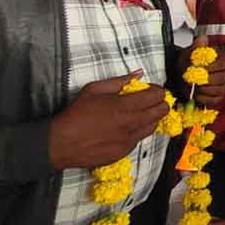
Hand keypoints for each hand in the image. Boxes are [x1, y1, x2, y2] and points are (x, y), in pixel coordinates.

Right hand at [48, 71, 168, 169]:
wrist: (61, 143)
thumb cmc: (76, 114)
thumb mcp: (94, 89)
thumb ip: (119, 80)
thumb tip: (138, 73)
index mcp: (125, 106)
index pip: (157, 96)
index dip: (158, 90)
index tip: (152, 89)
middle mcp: (132, 123)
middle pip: (162, 111)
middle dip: (160, 103)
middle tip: (151, 100)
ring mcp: (130, 139)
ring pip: (154, 126)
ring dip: (151, 117)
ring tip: (139, 113)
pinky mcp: (124, 152)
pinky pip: (139, 139)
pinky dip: (137, 131)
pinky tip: (125, 127)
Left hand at [178, 35, 224, 105]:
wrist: (189, 72)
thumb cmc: (193, 62)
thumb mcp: (193, 52)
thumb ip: (198, 46)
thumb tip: (202, 39)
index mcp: (224, 59)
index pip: (223, 64)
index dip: (210, 68)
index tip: (198, 69)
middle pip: (221, 79)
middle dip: (206, 80)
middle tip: (194, 79)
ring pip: (219, 90)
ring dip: (204, 90)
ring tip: (194, 87)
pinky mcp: (221, 95)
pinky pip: (216, 100)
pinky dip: (205, 99)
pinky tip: (197, 95)